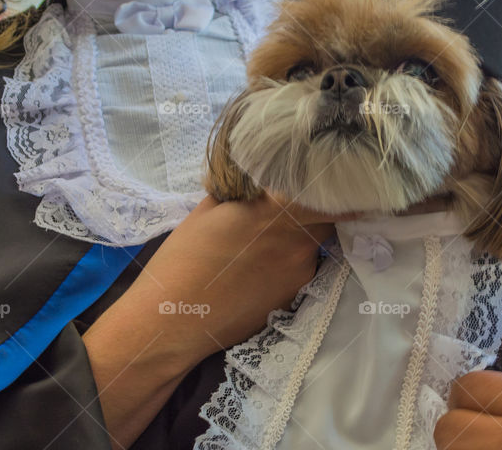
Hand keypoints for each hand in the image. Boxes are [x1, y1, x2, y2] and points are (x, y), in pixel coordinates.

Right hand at [83, 192, 353, 448]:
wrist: (175, 320)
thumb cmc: (184, 258)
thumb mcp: (207, 209)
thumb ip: (240, 191)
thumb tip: (252, 180)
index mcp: (278, 210)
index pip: (325, 191)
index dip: (323, 186)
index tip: (316, 182)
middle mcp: (299, 241)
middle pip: (325, 218)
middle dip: (311, 211)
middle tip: (284, 211)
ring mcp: (300, 273)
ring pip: (311, 246)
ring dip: (295, 240)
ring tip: (259, 247)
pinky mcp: (294, 298)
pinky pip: (299, 271)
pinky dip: (285, 266)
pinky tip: (256, 273)